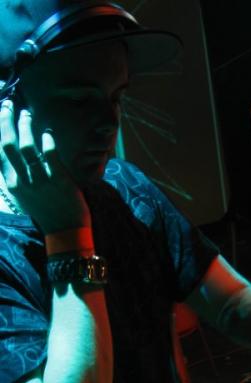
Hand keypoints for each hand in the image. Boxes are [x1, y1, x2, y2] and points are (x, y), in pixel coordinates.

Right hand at [0, 99, 90, 233]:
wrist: (66, 231)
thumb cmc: (48, 213)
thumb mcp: (26, 197)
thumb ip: (19, 178)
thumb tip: (16, 158)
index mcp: (14, 185)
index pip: (0, 154)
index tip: (1, 115)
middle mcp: (23, 181)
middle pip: (8, 145)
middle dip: (6, 121)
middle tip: (9, 106)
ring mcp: (40, 180)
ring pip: (27, 146)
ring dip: (26, 126)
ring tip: (28, 114)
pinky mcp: (58, 179)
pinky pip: (49, 153)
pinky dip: (46, 140)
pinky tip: (47, 133)